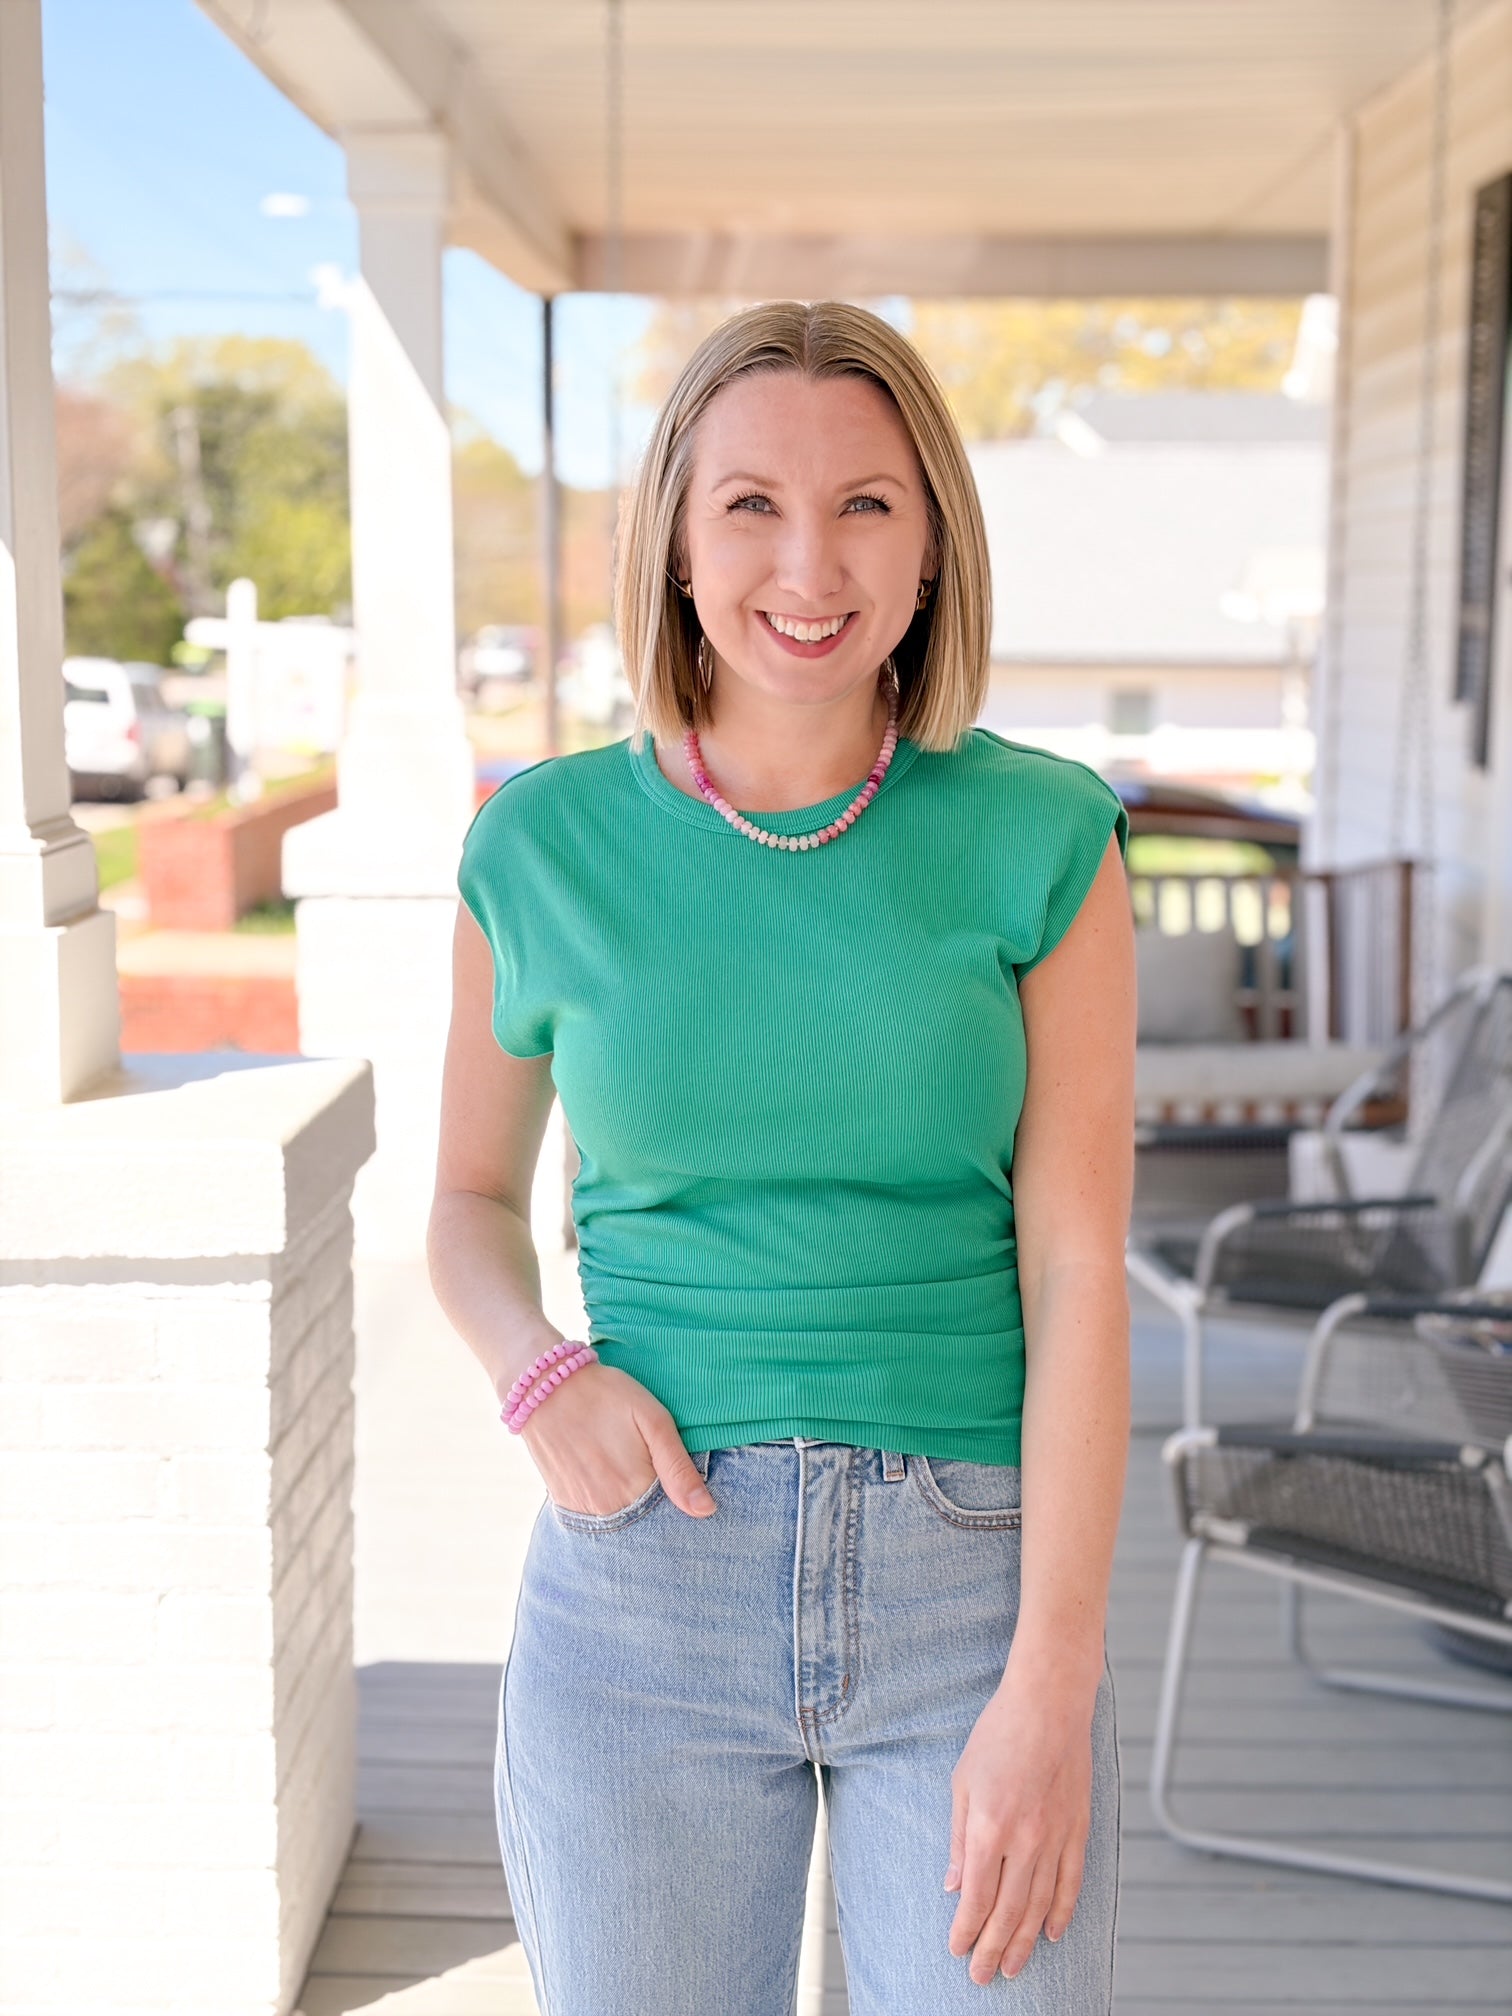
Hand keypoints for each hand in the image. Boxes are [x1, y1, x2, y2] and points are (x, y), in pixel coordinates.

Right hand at [517, 1359, 715, 1519]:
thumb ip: (678, 1468)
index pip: (672, 1521)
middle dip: (658, 1513)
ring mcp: (584, 1511)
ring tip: (629, 1471)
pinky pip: (596, 1520)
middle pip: (646, 1527)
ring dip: (633, 1511)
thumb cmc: (607, 1396)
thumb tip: (706, 1511)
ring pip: (621, 1526)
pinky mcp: (565, 1505)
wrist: (545, 1387)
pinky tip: (609, 1478)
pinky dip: (609, 1507)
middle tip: (653, 1474)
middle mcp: (610, 1510)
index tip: (683, 1490)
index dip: (682, 1506)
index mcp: (637, 1489)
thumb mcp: (653, 1420)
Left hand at [943, 1660, 1095, 1983]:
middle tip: (982, 1977)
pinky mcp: (1078, 1829)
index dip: (966, 1931)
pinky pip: (1071, 1882)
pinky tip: (1051, 1934)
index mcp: (988, 1828)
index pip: (975, 1898)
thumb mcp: (962, 1781)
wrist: (1049, 1703)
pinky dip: (1061, 1913)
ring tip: (1013, 1968)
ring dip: (1024, 1942)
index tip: (957, 1950)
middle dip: (992, 1950)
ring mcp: (1055, 1838)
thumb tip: (953, 1886)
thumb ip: (958, 1838)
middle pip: (1007, 1912)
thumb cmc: (998, 1735)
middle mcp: (1024, 1841)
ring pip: (1040, 1907)